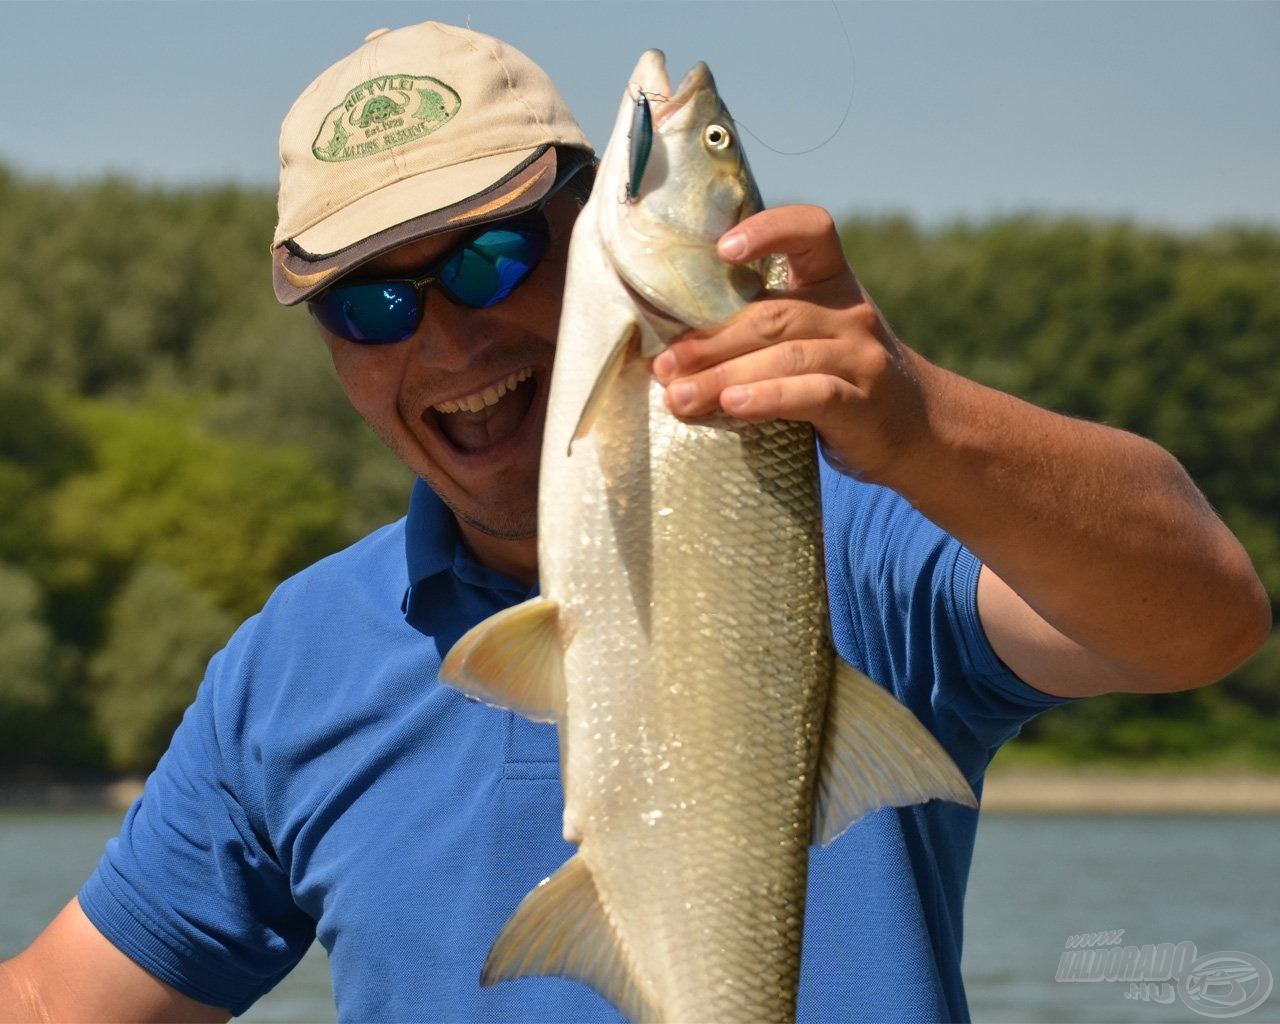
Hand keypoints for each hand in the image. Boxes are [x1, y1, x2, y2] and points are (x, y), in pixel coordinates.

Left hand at [651, 204, 928, 483]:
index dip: (768, 230)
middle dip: (709, 341)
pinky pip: (811, 394)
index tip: (722, 249)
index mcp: (833, 283)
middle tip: (663, 365)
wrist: (920, 430)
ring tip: (678, 397)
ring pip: (783, 357)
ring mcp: (861, 358)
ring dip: (723, 376)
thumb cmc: (841, 380)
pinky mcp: (863, 404)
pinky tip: (732, 406)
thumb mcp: (813, 338)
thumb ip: (761, 330)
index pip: (811, 231)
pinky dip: (766, 398)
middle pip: (770, 315)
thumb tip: (671, 350)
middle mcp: (850, 312)